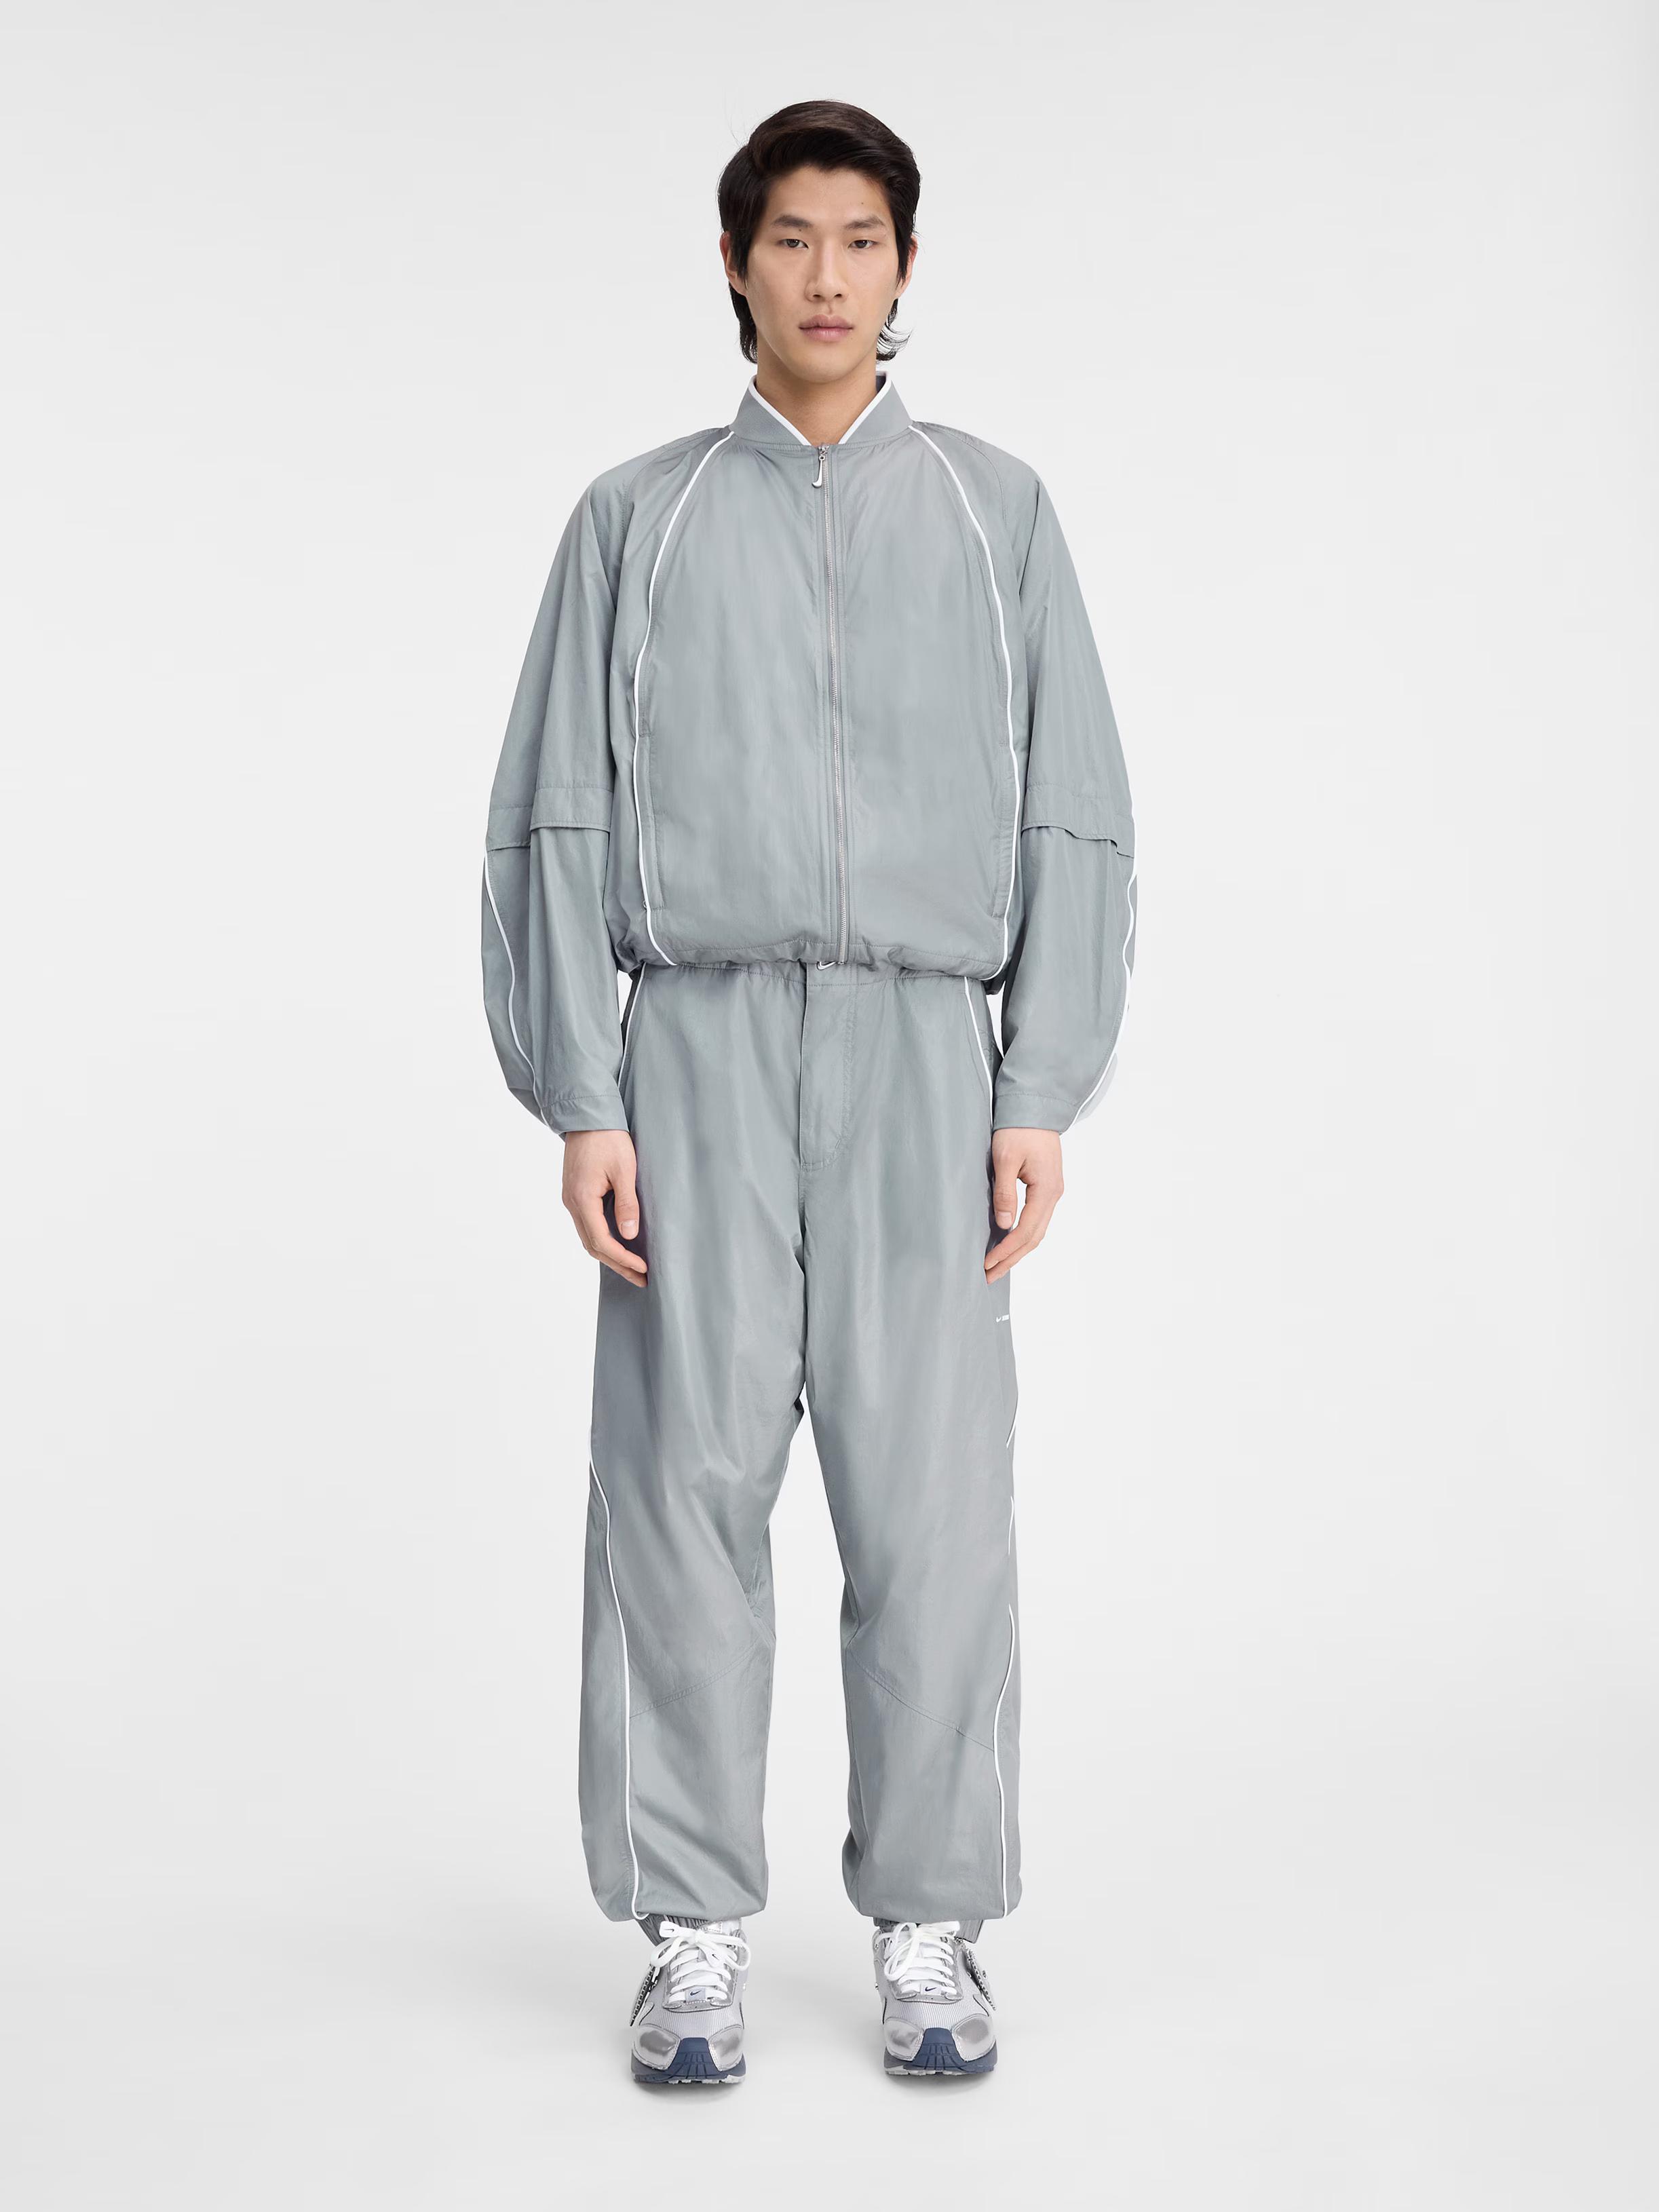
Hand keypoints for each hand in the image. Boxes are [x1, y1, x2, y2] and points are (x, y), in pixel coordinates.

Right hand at [562, 1129, 646, 1285]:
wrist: (586, 1117)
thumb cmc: (608, 1139)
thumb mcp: (624, 1170)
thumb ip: (626, 1204)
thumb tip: (628, 1235)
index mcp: (582, 1199)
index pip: (602, 1241)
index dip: (623, 1258)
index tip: (643, 1268)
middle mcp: (571, 1204)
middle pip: (593, 1246)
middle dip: (618, 1264)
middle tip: (641, 1278)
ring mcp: (570, 1199)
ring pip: (588, 1237)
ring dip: (609, 1255)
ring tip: (632, 1268)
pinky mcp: (574, 1194)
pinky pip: (587, 1225)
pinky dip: (602, 1239)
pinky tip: (618, 1244)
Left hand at [986, 1127, 1063, 1282]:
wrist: (1036, 1106)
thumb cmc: (1019, 1129)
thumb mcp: (1006, 1159)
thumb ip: (1005, 1193)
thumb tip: (1003, 1225)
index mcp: (1046, 1190)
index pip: (1026, 1231)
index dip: (1006, 1251)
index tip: (987, 1264)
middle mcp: (1053, 1195)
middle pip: (1034, 1238)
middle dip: (1011, 1259)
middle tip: (988, 1276)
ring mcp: (1052, 1192)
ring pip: (1036, 1231)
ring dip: (1017, 1251)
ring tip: (996, 1267)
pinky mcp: (1045, 1187)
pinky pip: (1035, 1220)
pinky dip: (1021, 1236)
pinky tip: (1007, 1243)